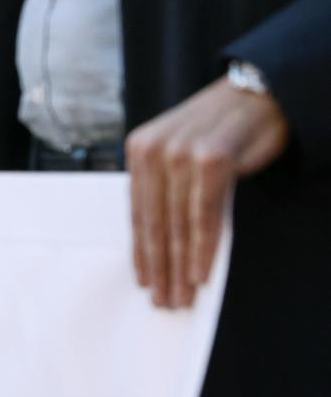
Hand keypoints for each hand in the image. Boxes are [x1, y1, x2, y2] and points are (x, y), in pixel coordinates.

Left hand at [126, 76, 288, 309]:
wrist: (260, 95)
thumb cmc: (221, 130)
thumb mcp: (181, 154)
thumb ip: (167, 188)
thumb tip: (159, 243)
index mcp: (139, 150)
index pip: (137, 212)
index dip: (141, 251)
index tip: (144, 282)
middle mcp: (153, 150)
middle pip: (153, 222)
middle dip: (159, 267)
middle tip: (163, 300)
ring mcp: (180, 153)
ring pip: (176, 224)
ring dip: (179, 266)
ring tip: (181, 295)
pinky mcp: (210, 160)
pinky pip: (203, 215)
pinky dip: (202, 248)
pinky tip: (200, 273)